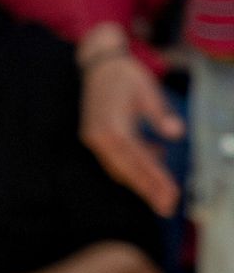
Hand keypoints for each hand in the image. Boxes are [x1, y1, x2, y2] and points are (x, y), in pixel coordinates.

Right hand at [80, 53, 183, 217]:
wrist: (99, 65)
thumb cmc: (125, 75)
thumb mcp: (147, 90)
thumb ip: (160, 114)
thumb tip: (177, 133)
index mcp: (112, 127)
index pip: (138, 160)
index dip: (156, 180)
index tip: (171, 195)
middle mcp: (99, 137)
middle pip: (126, 171)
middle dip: (148, 190)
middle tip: (167, 207)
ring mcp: (94, 139)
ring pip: (119, 169)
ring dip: (141, 181)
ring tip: (164, 191)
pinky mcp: (95, 138)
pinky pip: (115, 160)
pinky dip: (134, 166)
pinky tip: (153, 160)